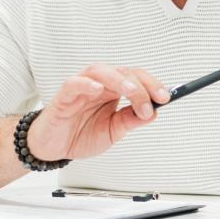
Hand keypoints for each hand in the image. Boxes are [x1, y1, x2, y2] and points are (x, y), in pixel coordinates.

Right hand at [26, 64, 169, 161]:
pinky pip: (74, 83)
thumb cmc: (79, 134)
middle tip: (152, 103)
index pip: (135, 79)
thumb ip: (130, 120)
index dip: (152, 85)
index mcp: (112, 91)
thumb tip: (153, 113)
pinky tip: (98, 89)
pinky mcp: (64, 95)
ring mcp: (81, 88)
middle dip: (141, 86)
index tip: (166, 97)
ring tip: (131, 92)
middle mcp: (98, 85)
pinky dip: (87, 84)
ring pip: (101, 72)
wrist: (53, 147)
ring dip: (119, 79)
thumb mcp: (112, 132)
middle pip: (123, 72)